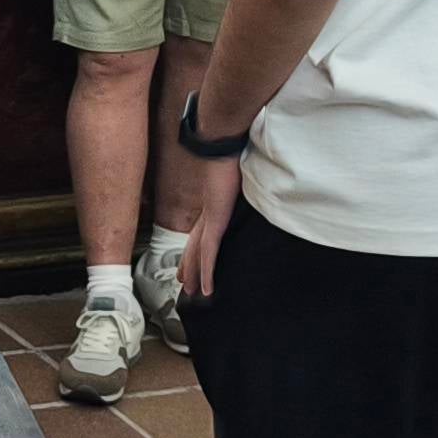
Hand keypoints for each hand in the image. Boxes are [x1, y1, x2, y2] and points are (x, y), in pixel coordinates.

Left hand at [177, 154, 244, 300]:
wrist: (224, 144)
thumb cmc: (235, 153)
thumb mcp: (242, 173)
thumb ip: (245, 183)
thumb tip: (251, 181)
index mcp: (214, 204)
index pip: (202, 233)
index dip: (196, 249)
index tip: (194, 259)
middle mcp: (208, 214)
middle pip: (195, 247)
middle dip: (190, 266)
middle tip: (185, 284)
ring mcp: (210, 219)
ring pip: (198, 255)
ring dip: (196, 275)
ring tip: (192, 293)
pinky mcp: (214, 222)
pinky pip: (209, 254)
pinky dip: (207, 273)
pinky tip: (206, 288)